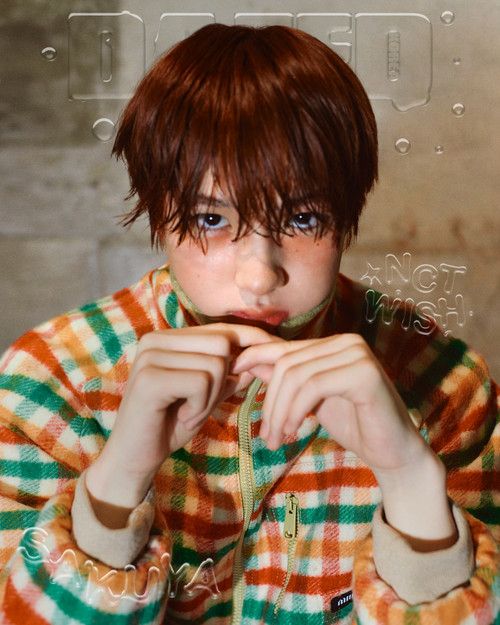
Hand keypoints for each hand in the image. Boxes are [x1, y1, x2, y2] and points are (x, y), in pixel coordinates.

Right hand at [86, 323, 277, 505]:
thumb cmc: (170, 425)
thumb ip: (228, 376)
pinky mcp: (150, 378)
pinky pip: (201, 382)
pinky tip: (183, 419)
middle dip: (225, 380)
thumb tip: (261, 359)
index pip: (220, 329)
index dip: (250, 339)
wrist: (135, 459)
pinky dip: (201, 407)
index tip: (272, 352)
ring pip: (215, 364)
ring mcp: (151, 356)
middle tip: (203, 406)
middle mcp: (156, 339)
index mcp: (168, 338)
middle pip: (222, 343)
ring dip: (212, 398)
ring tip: (190, 414)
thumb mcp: (206, 397)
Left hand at [232, 332, 458, 543]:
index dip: (254, 358)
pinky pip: (313, 387)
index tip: (234, 376)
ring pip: (296, 375)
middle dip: (270, 403)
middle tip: (266, 437)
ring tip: (277, 440)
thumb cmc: (355, 426)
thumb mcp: (311, 401)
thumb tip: (248, 361)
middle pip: (286, 363)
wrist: (395, 454)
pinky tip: (294, 432)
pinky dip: (296, 412)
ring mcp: (357, 353)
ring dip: (280, 412)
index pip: (284, 347)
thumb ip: (286, 379)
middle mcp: (346, 341)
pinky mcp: (364, 372)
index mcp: (333, 343)